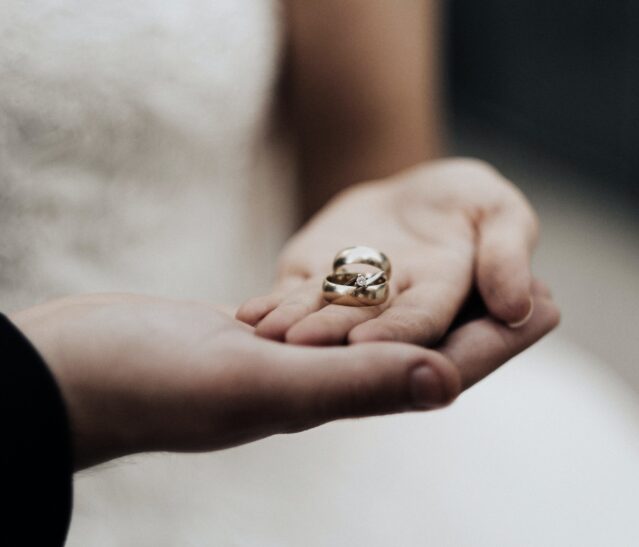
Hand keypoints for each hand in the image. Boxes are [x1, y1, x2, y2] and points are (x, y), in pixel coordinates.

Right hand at [11, 288, 556, 468]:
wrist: (77, 371)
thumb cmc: (151, 385)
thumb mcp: (257, 382)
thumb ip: (350, 384)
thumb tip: (444, 383)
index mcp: (326, 398)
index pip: (431, 370)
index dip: (495, 343)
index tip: (547, 307)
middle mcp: (316, 383)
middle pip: (416, 348)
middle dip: (474, 320)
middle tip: (526, 284)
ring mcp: (287, 360)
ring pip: (377, 330)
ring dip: (425, 303)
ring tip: (466, 272)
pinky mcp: (258, 336)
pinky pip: (331, 316)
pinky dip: (367, 295)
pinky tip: (381, 279)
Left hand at [237, 159, 540, 345]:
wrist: (413, 193)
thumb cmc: (466, 202)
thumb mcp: (500, 213)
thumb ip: (509, 253)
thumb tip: (520, 307)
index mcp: (440, 298)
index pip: (421, 321)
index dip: (397, 332)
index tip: (367, 342)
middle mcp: (390, 309)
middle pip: (362, 326)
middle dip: (332, 336)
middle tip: (299, 345)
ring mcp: (347, 299)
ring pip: (320, 316)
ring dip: (294, 326)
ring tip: (265, 331)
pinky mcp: (314, 283)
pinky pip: (292, 298)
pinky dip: (273, 307)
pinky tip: (249, 315)